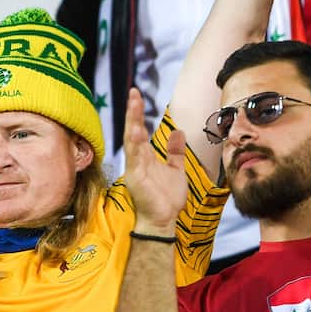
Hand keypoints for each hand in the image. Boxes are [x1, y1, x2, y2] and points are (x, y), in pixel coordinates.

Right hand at [122, 88, 187, 229]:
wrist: (164, 219)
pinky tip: (135, 132)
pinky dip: (134, 145)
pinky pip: (135, 158)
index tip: (137, 95)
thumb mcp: (176, 169)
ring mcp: (135, 168)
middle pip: (132, 130)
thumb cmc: (167, 197)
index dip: (137, 112)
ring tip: (133, 104)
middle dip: (132, 111)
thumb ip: (175, 151)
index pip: (139, 129)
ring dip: (132, 122)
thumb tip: (178, 132)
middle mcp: (137, 159)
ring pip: (132, 140)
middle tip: (133, 92)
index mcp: (145, 156)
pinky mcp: (136, 178)